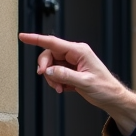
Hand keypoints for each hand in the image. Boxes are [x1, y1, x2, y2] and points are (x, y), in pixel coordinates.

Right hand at [18, 33, 135, 135]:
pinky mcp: (71, 71)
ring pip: (51, 66)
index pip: (53, 42)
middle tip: (50, 80)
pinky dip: (56, 81)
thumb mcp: (85, 83)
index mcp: (79, 51)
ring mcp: (73, 62)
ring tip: (60, 88)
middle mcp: (75, 54)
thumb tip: (48, 70)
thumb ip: (65, 75)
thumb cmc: (105, 88)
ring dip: (51, 78)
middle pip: (49, 55)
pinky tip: (65, 88)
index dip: (36, 39)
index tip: (23, 37)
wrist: (113, 98)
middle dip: (46, 69)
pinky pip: (56, 73)